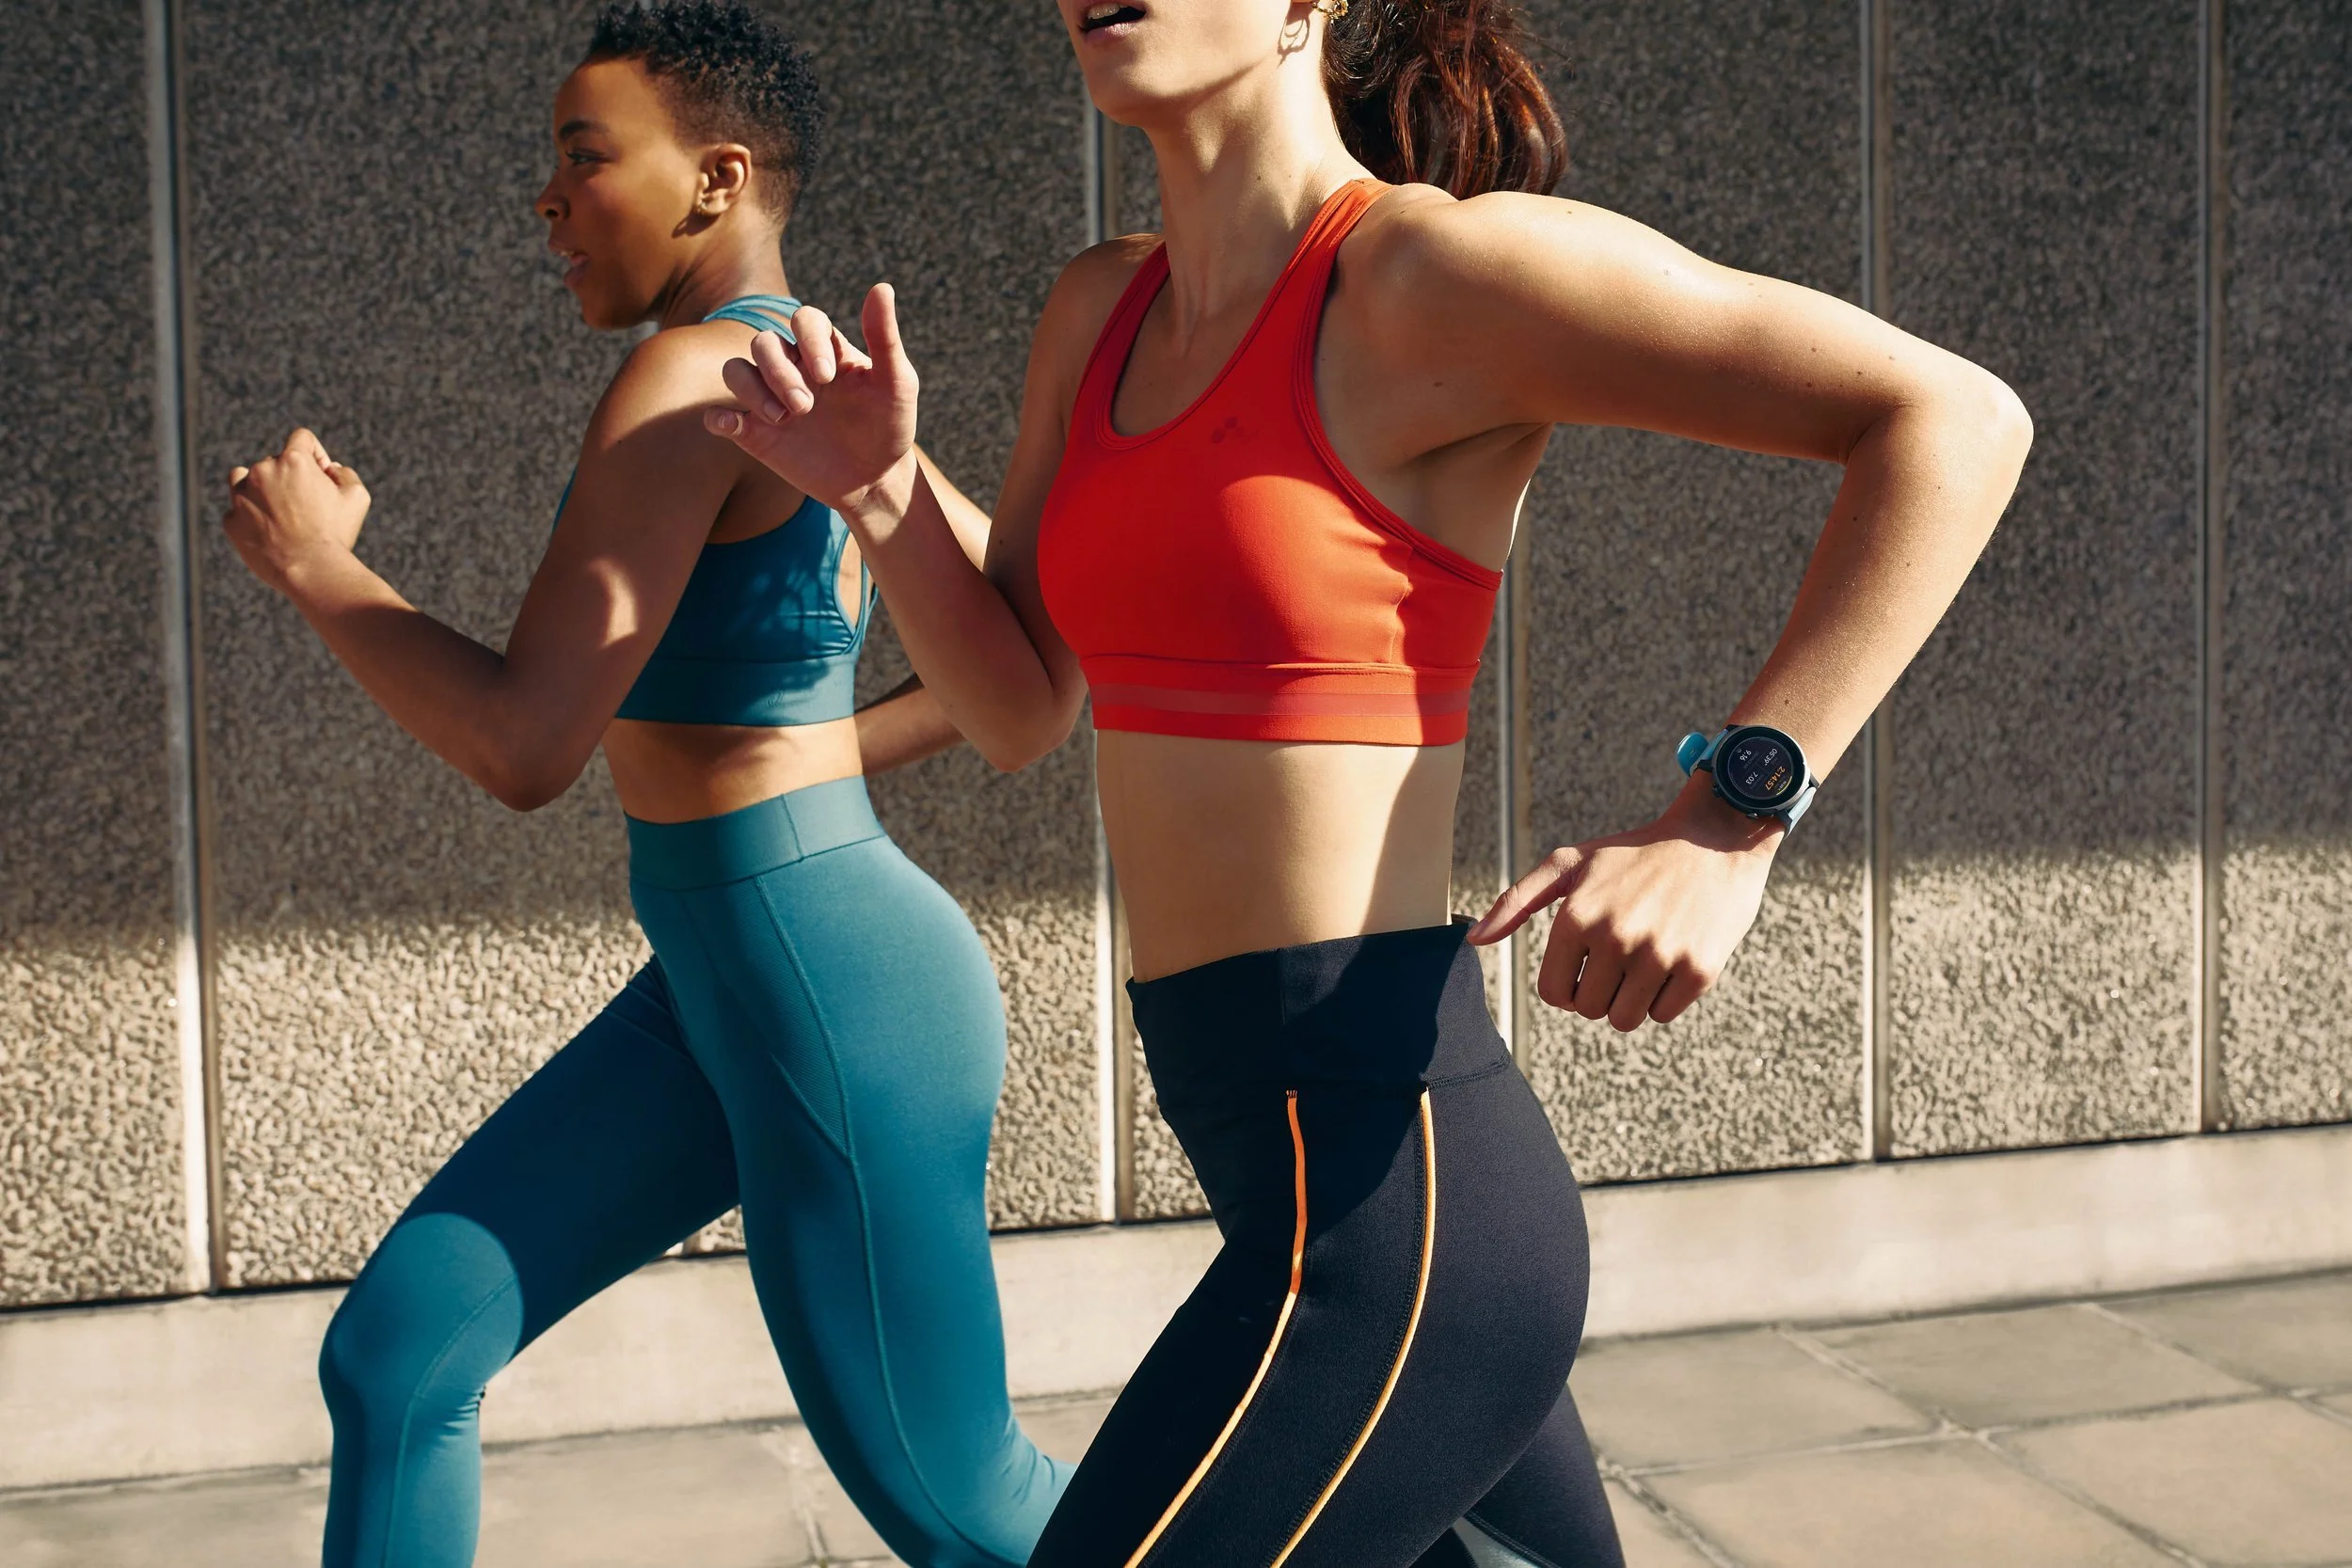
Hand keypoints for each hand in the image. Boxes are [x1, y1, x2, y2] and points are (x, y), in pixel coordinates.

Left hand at [223, 428, 369, 593]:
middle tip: (308, 506)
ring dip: (261, 489)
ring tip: (280, 513)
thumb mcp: (357, 497)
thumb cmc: (336, 533)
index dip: (316, 455)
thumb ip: (344, 473)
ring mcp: (242, 496)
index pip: (302, 438)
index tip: (323, 477)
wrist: (311, 570)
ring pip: (246, 479)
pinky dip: (251, 518)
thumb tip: (330, 468)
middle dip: (290, 478)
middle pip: (275, 462)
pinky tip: (270, 534)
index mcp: (293, 460)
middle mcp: (262, 470)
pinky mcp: (231, 521)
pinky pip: (237, 510)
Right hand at [705, 285, 918, 520]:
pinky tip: (732, 425)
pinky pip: (719, 416)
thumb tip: (881, 287)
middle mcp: (793, 368)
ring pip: (735, 370)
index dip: (809, 340)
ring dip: (751, 389)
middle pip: (764, 343)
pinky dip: (718, 417)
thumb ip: (885, 338)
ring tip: (784, 419)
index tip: (828, 377)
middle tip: (806, 408)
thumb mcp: (897, 384)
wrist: (876, 479)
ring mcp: (771, 398)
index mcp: (825, 350)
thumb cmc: (890, 425)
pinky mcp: (755, 433)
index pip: (804, 319)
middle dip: (779, 372)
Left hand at [1467, 778, 1782, 1030]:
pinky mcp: (1699, 969)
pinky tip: (1672, 956)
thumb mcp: (1569, 864)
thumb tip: (1473, 941)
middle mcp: (1615, 937)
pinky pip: (1663, 1013)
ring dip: (1630, 999)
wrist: (1713, 839)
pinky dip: (1664, 996)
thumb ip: (1515, 902)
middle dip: (1599, 991)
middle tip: (1619, 956)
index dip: (1567, 984)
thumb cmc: (1632, 853)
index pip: (1554, 993)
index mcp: (1576, 917)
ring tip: (1643, 959)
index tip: (1585, 963)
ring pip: (1625, 1019)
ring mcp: (1659, 955)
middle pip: (1589, 1010)